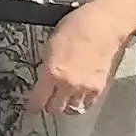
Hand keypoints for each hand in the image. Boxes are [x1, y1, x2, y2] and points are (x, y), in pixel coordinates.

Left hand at [25, 0, 135, 117]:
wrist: (104, 26)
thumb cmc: (78, 27)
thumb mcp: (50, 43)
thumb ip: (46, 64)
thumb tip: (43, 76)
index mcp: (52, 72)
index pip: (38, 100)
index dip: (32, 105)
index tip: (31, 106)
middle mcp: (68, 84)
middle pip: (54, 109)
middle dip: (48, 106)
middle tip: (47, 100)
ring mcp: (85, 88)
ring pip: (71, 109)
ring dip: (66, 105)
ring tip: (63, 99)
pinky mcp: (99, 87)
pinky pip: (87, 104)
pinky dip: (81, 102)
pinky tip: (78, 96)